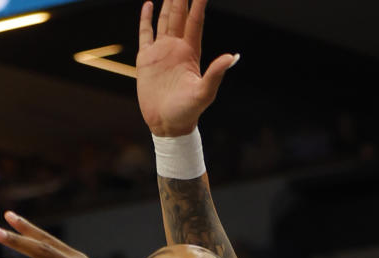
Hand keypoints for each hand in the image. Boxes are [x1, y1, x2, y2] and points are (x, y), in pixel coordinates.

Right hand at [137, 0, 237, 136]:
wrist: (167, 124)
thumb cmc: (188, 112)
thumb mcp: (204, 92)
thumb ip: (216, 73)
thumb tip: (232, 56)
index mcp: (190, 52)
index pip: (195, 21)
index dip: (198, 4)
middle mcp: (176, 48)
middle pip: (180, 15)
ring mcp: (161, 52)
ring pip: (164, 20)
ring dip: (167, 4)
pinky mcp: (146, 59)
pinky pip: (146, 33)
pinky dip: (146, 18)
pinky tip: (148, 4)